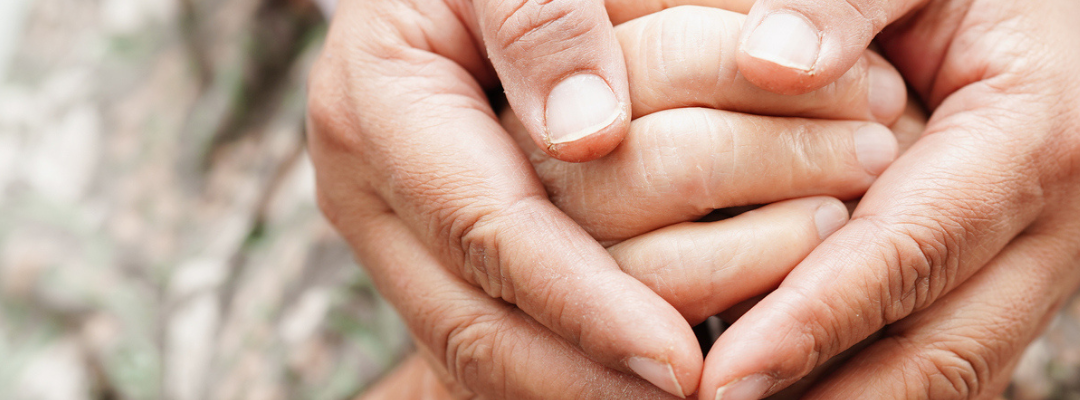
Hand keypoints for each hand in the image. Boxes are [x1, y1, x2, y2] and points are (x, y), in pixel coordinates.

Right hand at [310, 3, 903, 397]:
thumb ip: (543, 18)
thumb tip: (589, 137)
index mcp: (379, 104)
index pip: (486, 228)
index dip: (584, 304)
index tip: (681, 363)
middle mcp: (370, 188)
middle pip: (474, 327)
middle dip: (591, 379)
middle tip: (709, 396)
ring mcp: (397, 235)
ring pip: (482, 355)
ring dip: (591, 388)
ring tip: (704, 392)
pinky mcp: (437, 260)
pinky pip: (499, 343)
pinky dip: (579, 374)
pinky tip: (656, 381)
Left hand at [694, 0, 1079, 398]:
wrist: (1052, 1)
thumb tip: (766, 63)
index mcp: (1041, 131)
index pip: (915, 248)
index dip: (818, 319)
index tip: (724, 377)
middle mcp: (1061, 221)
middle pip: (945, 354)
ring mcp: (1046, 270)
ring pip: (949, 383)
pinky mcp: (1016, 295)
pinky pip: (942, 370)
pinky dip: (860, 392)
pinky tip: (780, 398)